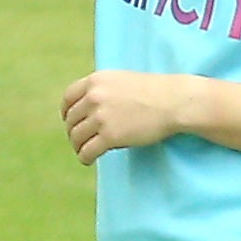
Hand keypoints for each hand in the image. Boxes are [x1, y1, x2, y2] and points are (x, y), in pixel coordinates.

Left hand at [61, 71, 188, 165]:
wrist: (173, 101)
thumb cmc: (153, 91)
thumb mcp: (121, 80)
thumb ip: (102, 89)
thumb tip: (86, 106)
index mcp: (96, 81)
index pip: (68, 98)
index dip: (66, 113)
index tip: (69, 122)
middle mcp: (94, 97)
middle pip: (71, 120)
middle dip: (73, 132)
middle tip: (80, 141)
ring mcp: (101, 117)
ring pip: (76, 137)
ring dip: (78, 146)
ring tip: (84, 151)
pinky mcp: (110, 136)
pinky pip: (87, 151)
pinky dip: (85, 158)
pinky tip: (89, 160)